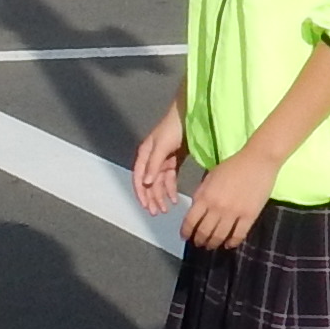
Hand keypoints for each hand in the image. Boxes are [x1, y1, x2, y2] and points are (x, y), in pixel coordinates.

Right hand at [130, 101, 187, 218]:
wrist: (191, 115)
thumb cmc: (174, 127)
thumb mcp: (162, 146)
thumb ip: (153, 165)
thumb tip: (146, 183)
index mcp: (145, 154)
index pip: (139, 178)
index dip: (141, 193)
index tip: (146, 206)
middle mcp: (151, 158)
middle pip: (148, 183)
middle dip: (152, 198)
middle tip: (157, 212)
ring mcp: (162, 160)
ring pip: (158, 183)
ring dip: (161, 196)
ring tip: (166, 209)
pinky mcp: (173, 160)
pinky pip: (169, 179)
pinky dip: (170, 189)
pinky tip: (174, 198)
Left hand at [181, 151, 277, 250]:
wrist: (258, 161)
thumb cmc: (233, 166)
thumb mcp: (210, 177)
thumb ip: (201, 193)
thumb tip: (196, 208)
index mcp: (205, 196)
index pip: (190, 220)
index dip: (186, 232)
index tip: (185, 237)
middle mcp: (217, 207)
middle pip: (204, 231)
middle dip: (199, 240)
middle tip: (199, 244)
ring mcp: (234, 213)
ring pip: (219, 236)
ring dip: (213, 243)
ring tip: (211, 246)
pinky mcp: (249, 216)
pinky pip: (238, 235)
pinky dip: (232, 242)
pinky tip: (228, 245)